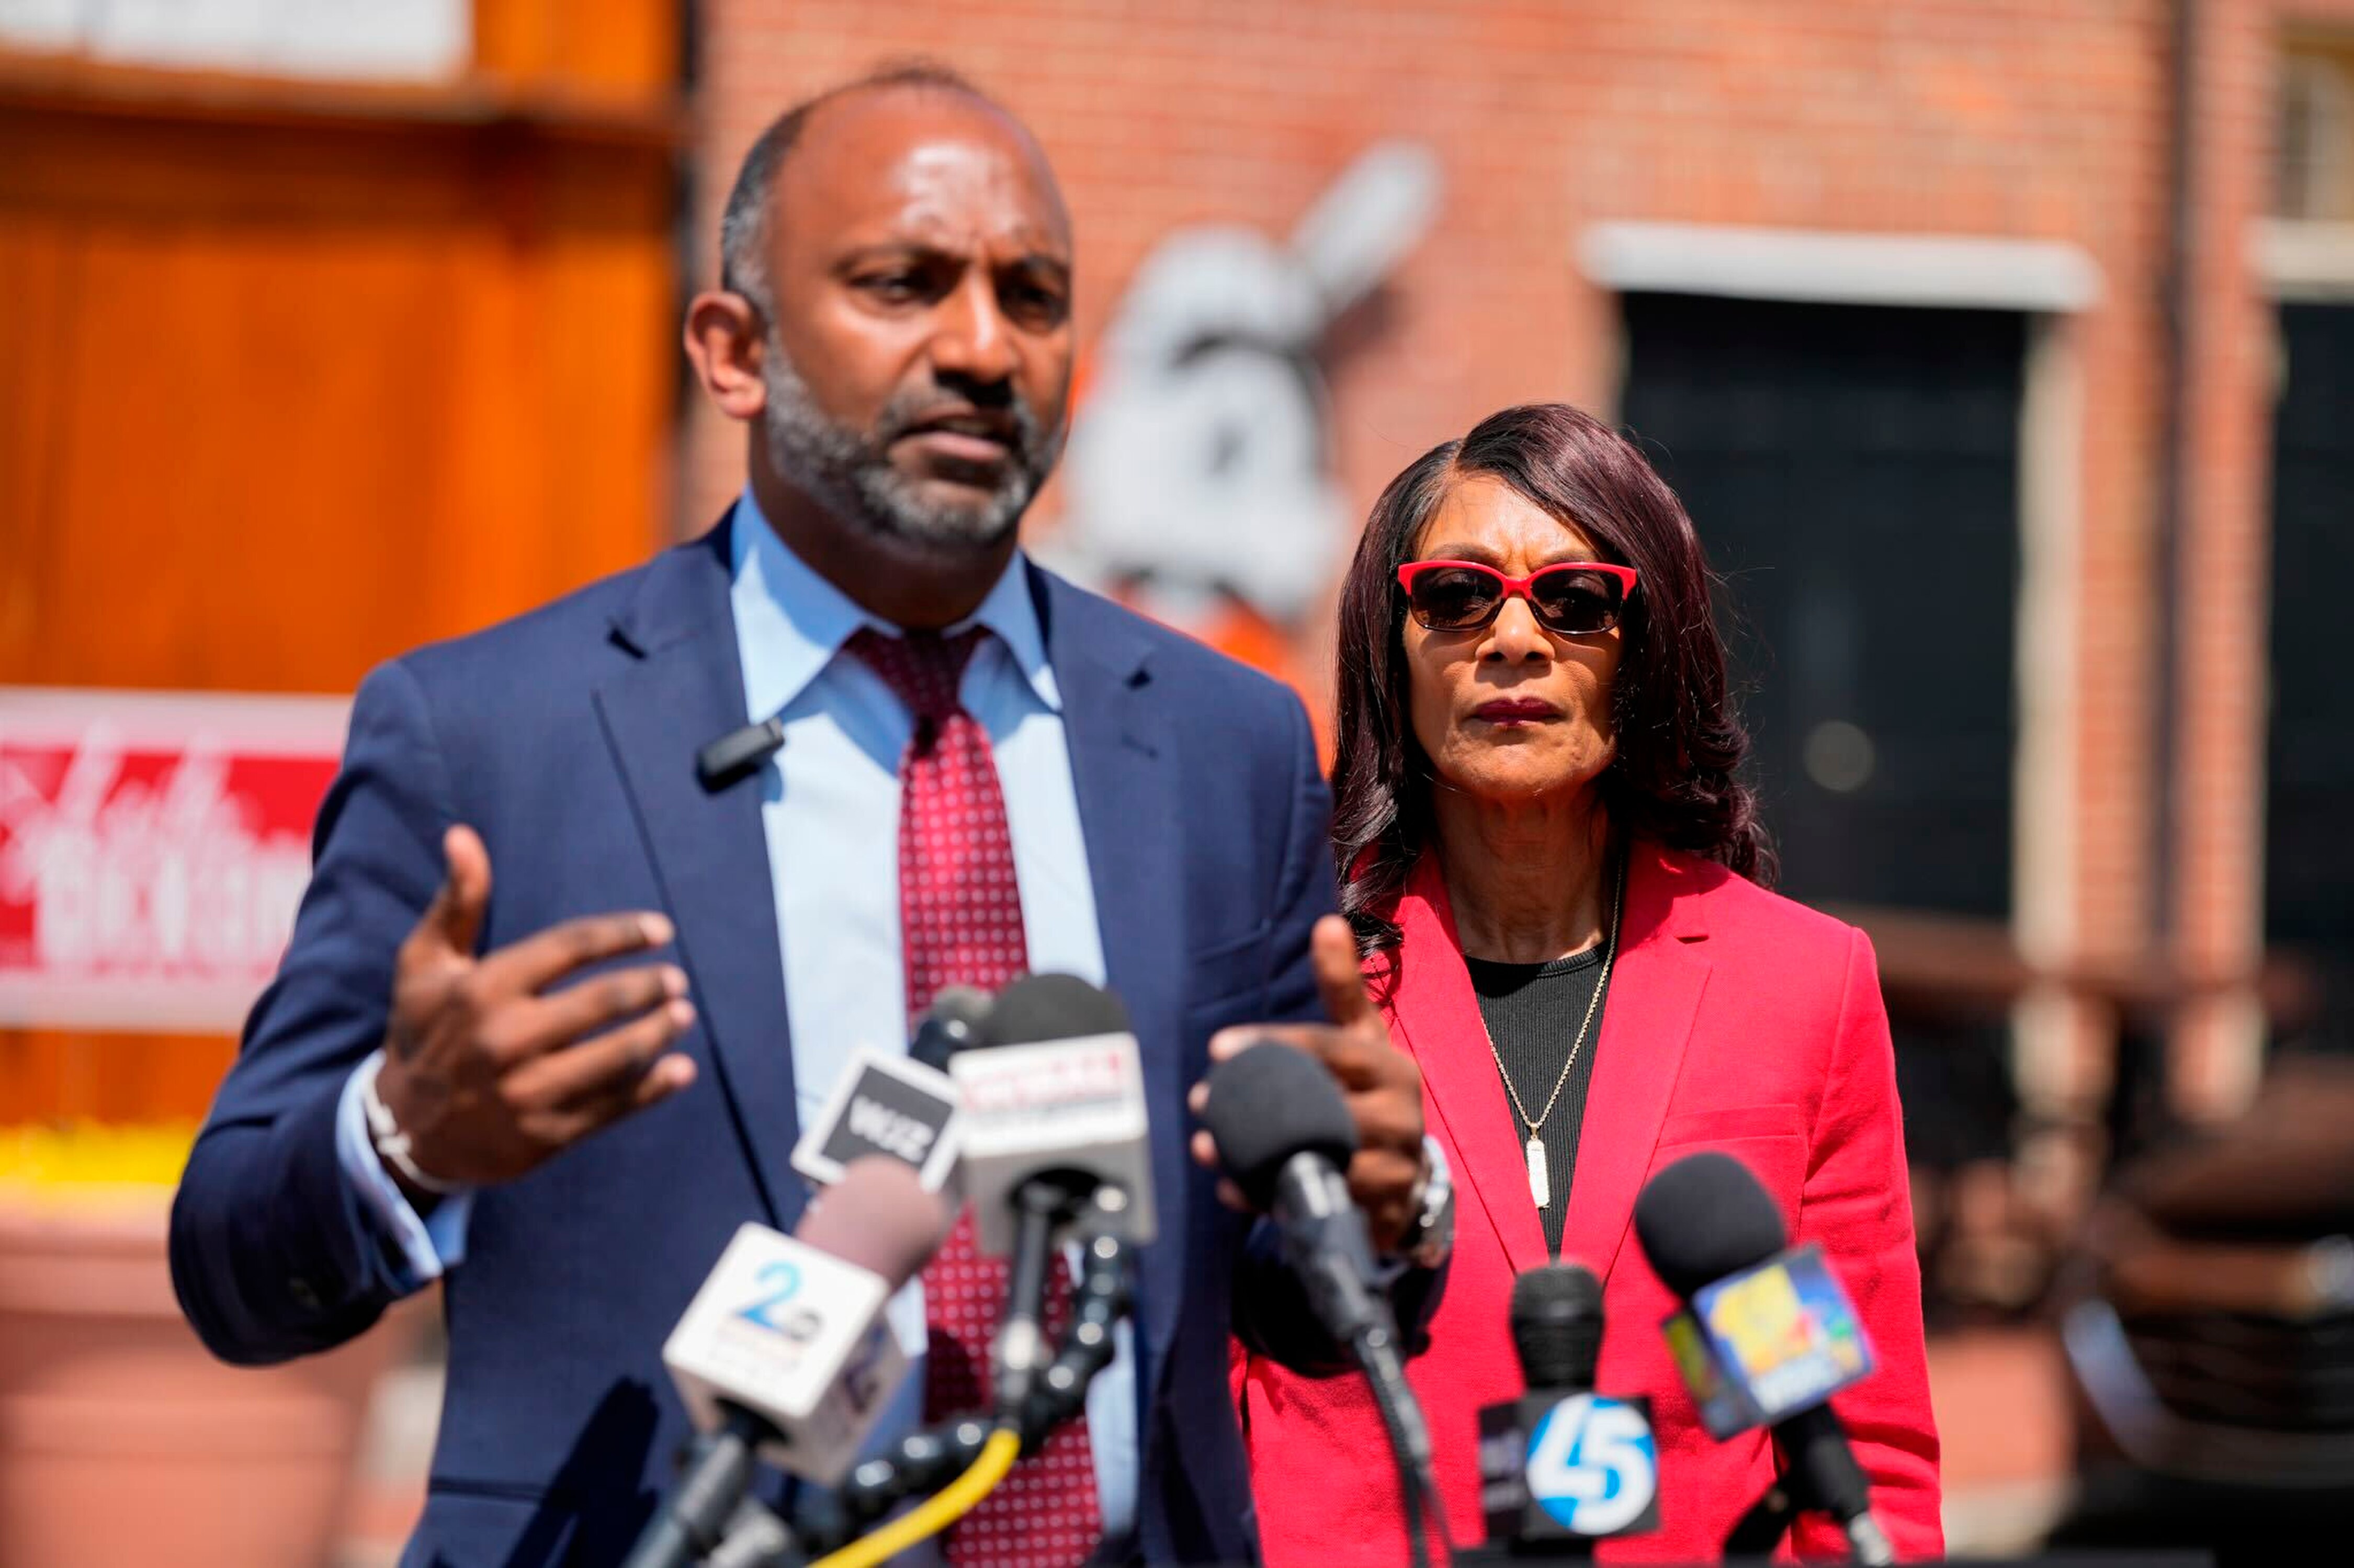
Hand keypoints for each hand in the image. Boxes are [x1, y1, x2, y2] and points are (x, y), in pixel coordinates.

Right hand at [373, 825, 697, 1197]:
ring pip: (615, 1057)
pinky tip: (680, 1071)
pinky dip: (653, 1089)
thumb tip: (463, 835)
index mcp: (482, 989)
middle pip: (601, 1003)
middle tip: (676, 980)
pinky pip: (612, 1108)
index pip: (569, 947)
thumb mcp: (424, 964)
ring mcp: (527, 1091)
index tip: (660, 929)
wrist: (402, 1131)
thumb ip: (457, 902)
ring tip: (682, 1014)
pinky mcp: (545, 1135)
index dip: (621, 934)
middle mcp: (505, 1039)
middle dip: (649, 987)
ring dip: (658, 1034)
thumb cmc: (423, 1031)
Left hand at [1187, 914, 1426, 1251]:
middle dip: (1258, 1104)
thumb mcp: (1362, 1039)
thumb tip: (1327, 921)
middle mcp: (1402, 1116)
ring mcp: (1395, 1169)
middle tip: (1201, 1099)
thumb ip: (1342, 987)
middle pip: (1324, 1107)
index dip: (1275, 1044)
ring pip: (1320, 1159)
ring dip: (1257, 1155)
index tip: (1218, 1047)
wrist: (1409, 1176)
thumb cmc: (1371, 1091)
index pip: (1331, 1048)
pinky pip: (1318, 1203)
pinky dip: (1270, 1199)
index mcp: (1393, 1068)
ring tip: (1205, 1146)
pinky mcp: (1380, 1214)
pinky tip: (1229, 1188)